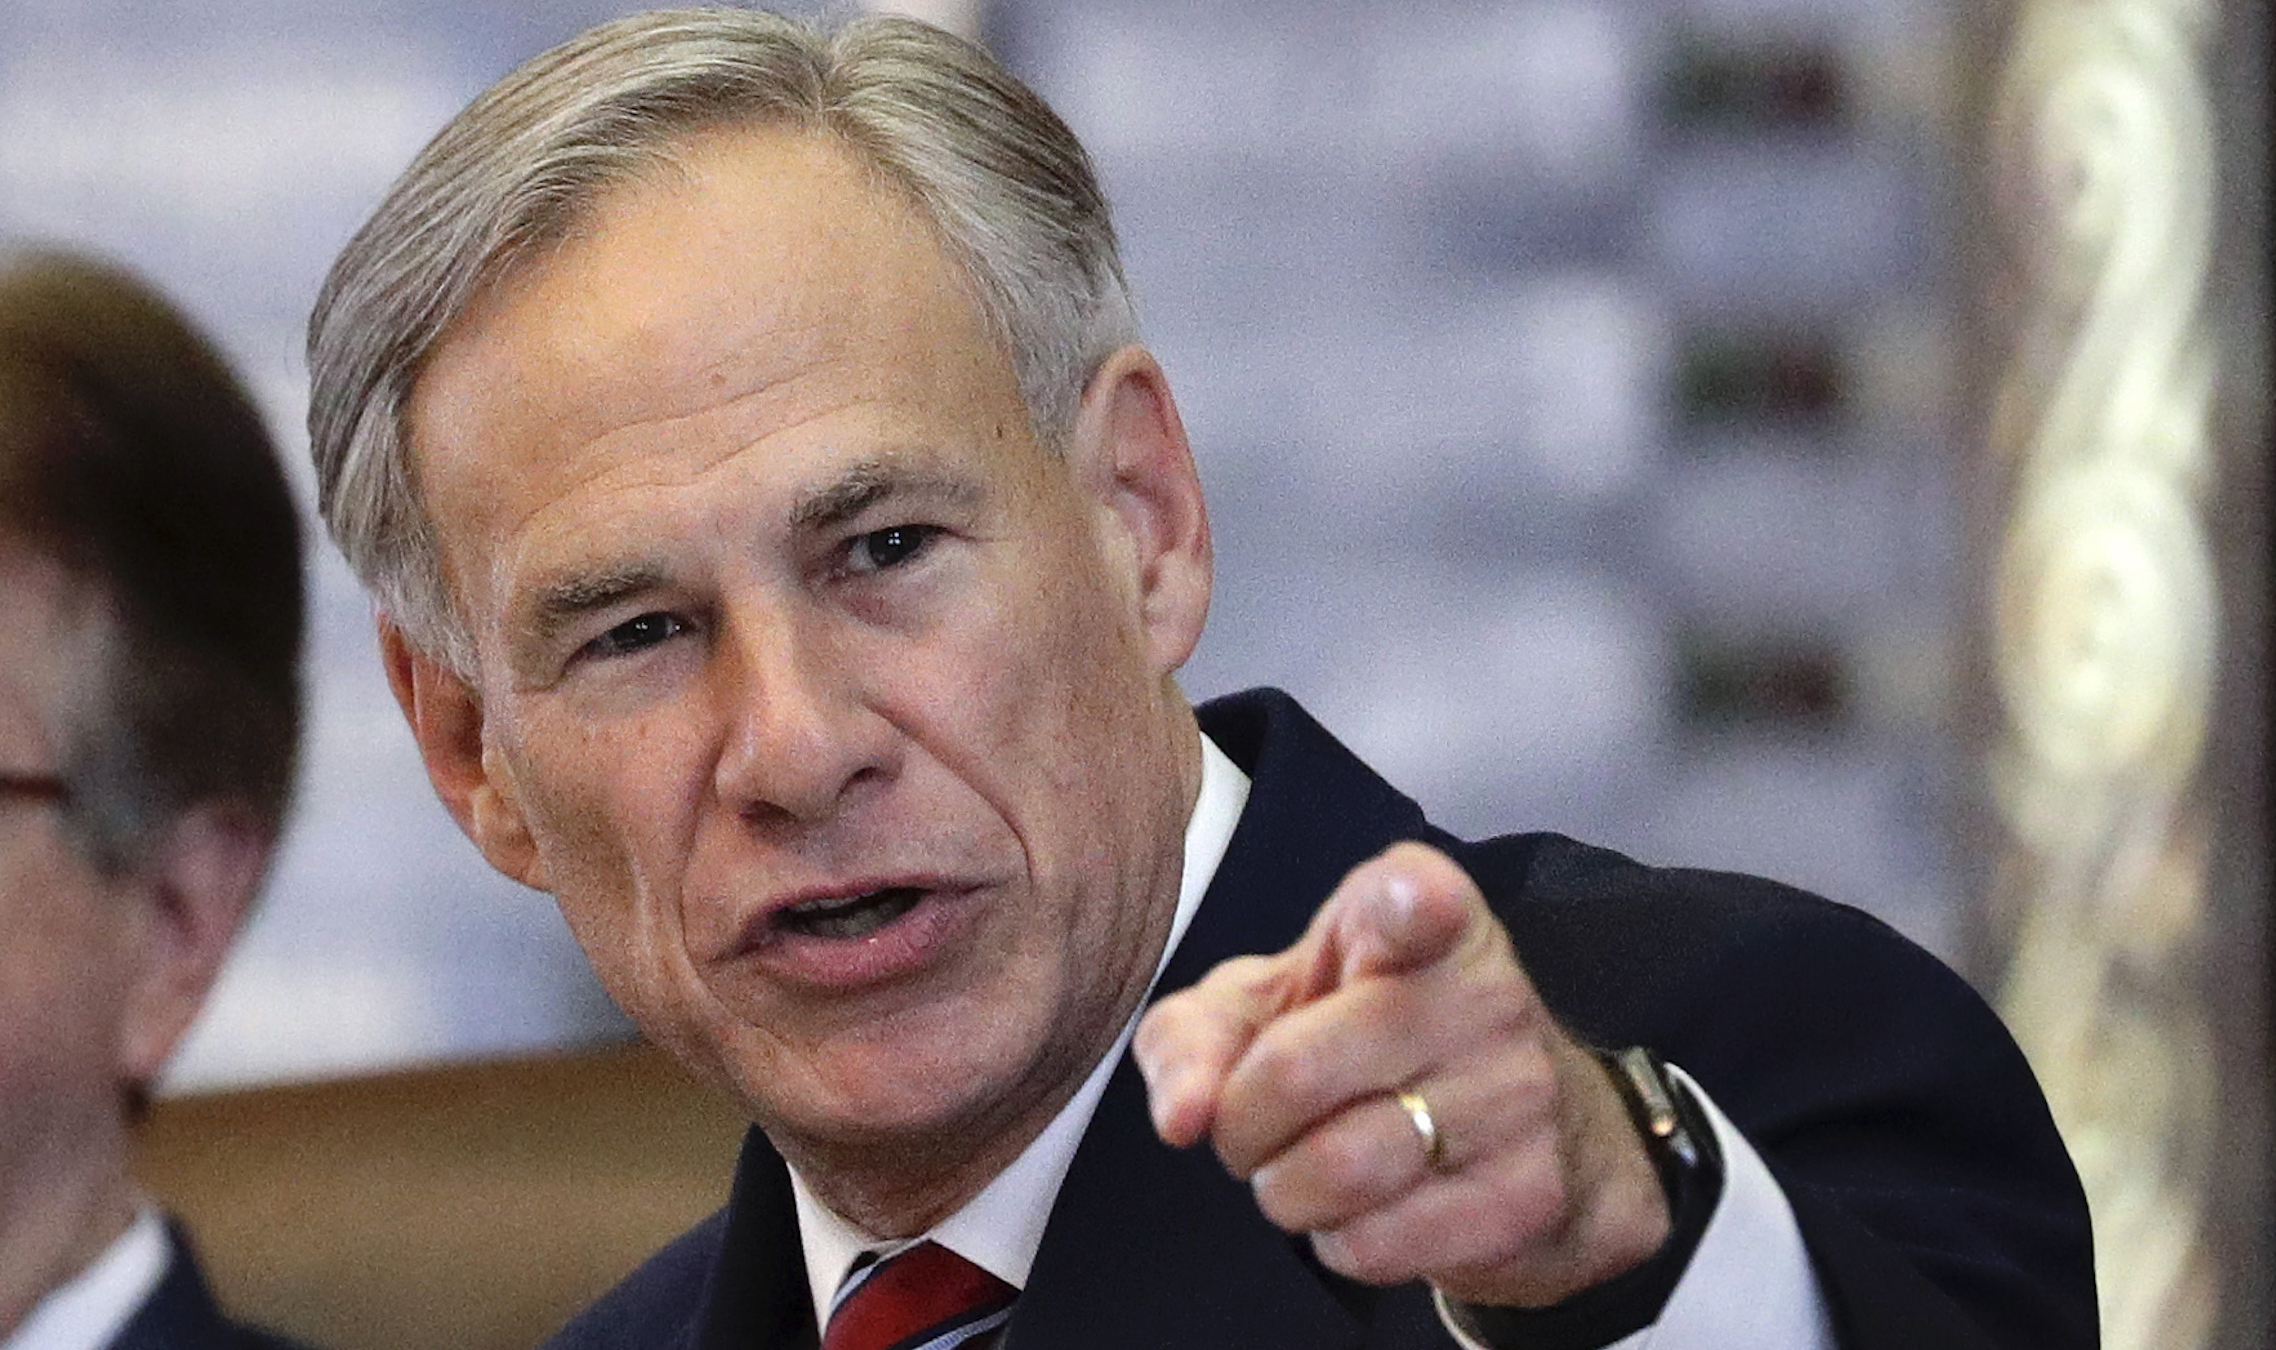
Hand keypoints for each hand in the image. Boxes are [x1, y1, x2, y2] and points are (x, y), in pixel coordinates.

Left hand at [1132, 841, 1671, 1307]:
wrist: (1546, 1132)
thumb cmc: (1368, 1039)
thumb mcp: (1268, 1006)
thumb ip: (1194, 1037)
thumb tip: (1182, 1117)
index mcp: (1423, 915)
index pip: (1421, 900)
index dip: (1409, 903)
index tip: (1412, 905)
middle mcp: (1485, 993)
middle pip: (1296, 1070)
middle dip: (1238, 1123)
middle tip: (1252, 1127)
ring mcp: (1518, 1096)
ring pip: (1336, 1171)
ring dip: (1282, 1191)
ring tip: (1301, 1172)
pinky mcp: (1528, 1195)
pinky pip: (1377, 1244)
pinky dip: (1336, 1242)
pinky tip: (1363, 1210)